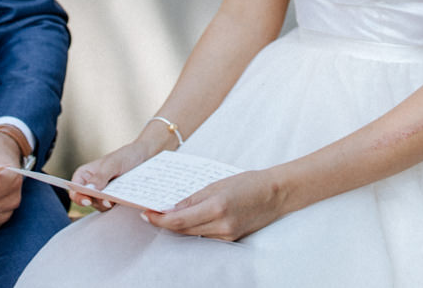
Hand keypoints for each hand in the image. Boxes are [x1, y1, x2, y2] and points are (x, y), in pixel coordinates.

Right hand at [68, 136, 162, 212]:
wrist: (146, 156)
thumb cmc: (127, 155)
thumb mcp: (113, 164)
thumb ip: (100, 176)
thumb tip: (89, 190)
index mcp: (85, 174)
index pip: (74, 189)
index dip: (78, 196)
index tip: (87, 200)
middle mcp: (91, 185)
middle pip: (87, 200)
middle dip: (96, 202)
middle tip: (108, 202)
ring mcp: (103, 193)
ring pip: (99, 206)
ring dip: (106, 205)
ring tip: (116, 200)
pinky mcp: (114, 199)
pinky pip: (111, 207)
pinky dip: (115, 205)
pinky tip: (122, 201)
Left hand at [149, 169, 286, 241]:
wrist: (276, 194)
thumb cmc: (248, 183)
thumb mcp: (218, 183)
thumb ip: (194, 198)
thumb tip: (172, 208)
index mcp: (216, 207)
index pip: (179, 220)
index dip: (159, 219)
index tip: (146, 213)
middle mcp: (221, 225)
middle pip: (183, 230)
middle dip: (164, 223)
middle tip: (151, 214)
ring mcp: (226, 235)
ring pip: (192, 235)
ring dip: (177, 227)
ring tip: (166, 216)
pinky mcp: (230, 239)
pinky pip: (205, 236)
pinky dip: (193, 229)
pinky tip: (187, 220)